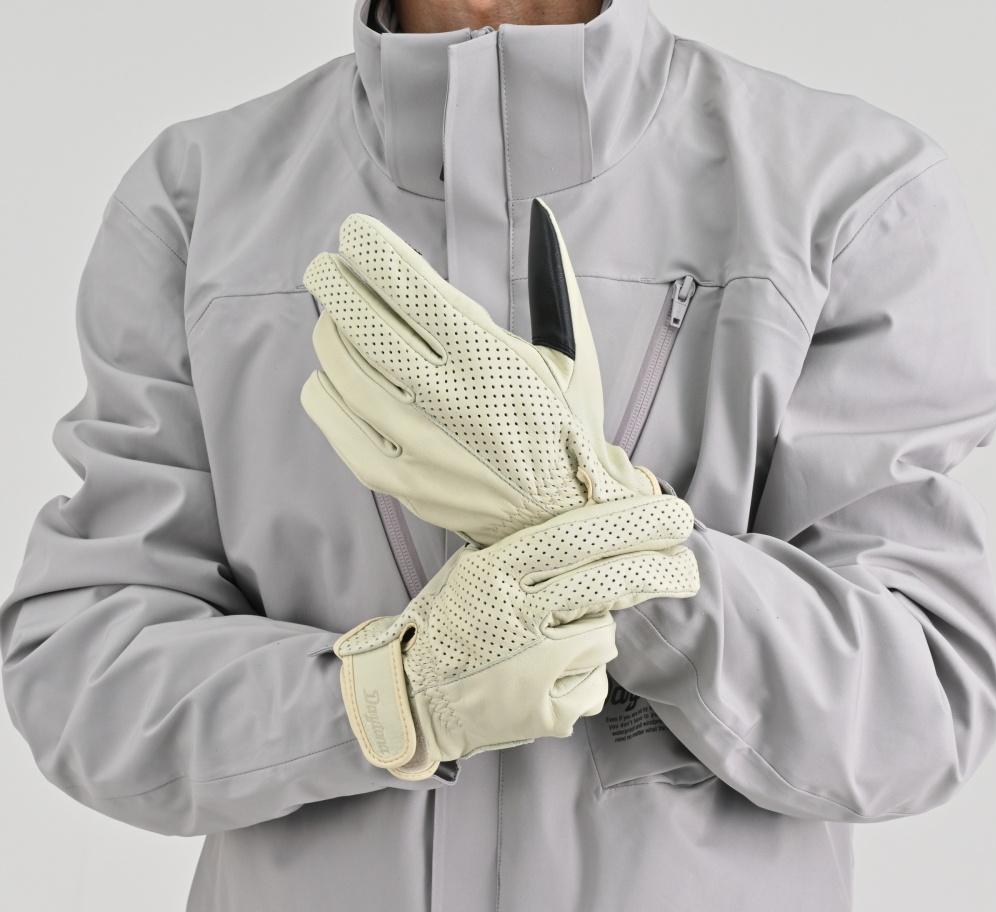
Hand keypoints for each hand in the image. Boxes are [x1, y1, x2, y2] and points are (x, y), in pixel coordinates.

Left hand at [301, 198, 661, 545]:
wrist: (563, 517)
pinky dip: (323, 389)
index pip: (411, 288)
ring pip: (344, 370)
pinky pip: (336, 424)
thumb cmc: (567, 429)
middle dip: (334, 282)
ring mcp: (419, 446)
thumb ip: (552, 283)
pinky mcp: (399, 483)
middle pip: (365, 324)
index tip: (355, 236)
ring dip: (328, 331)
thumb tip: (542, 213)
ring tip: (334, 318)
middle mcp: (451, 400)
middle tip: (326, 267)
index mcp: (493, 360)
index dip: (370, 252)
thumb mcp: (575, 355)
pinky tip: (333, 373)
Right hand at [334, 493, 698, 779]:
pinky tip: (541, 679)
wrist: (417, 701)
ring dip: (590, 633)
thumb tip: (599, 524)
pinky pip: (593, 680)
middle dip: (661, 570)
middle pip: (609, 582)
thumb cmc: (450, 626)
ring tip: (544, 646)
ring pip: (603, 634)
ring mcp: (535, 668)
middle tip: (687, 567)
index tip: (675, 516)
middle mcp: (517, 616)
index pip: (576, 537)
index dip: (634, 523)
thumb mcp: (474, 571)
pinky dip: (577, 676)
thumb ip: (525, 552)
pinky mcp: (549, 711)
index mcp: (494, 573)